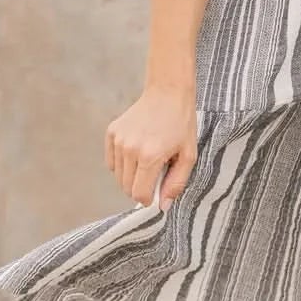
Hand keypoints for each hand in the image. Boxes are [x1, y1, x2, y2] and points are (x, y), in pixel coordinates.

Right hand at [105, 84, 197, 208]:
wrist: (168, 94)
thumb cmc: (181, 124)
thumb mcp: (188, 156)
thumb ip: (176, 183)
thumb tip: (162, 206)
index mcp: (150, 156)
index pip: (139, 194)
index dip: (148, 199)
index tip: (157, 192)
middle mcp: (130, 149)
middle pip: (126, 187)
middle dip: (140, 188)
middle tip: (156, 173)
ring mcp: (118, 140)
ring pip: (118, 176)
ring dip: (132, 176)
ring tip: (148, 160)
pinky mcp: (111, 133)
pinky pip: (112, 162)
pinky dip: (122, 164)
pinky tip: (137, 152)